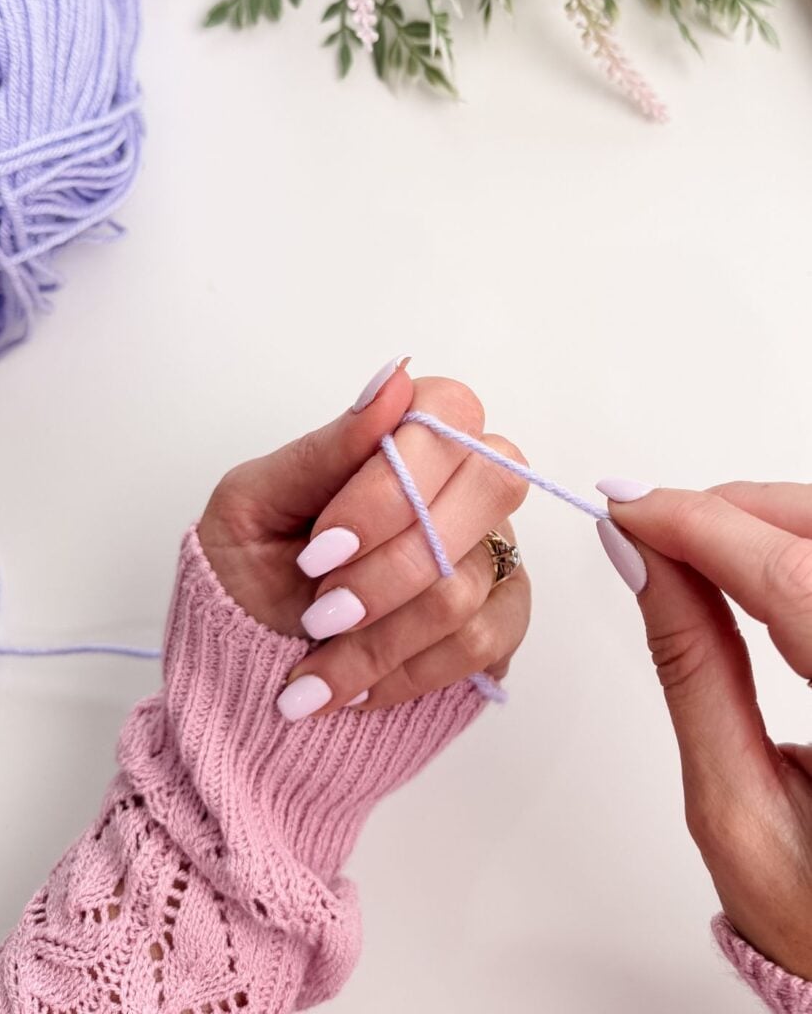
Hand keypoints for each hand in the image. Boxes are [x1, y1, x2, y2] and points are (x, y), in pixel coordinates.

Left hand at [198, 358, 531, 717]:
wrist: (252, 659)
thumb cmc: (250, 570)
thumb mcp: (256, 503)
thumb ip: (326, 448)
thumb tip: (395, 377)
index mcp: (403, 438)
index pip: (449, 415)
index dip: (393, 485)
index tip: (323, 546)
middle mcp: (461, 485)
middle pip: (488, 490)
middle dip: (388, 571)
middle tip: (321, 611)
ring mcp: (490, 550)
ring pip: (464, 586)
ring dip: (376, 639)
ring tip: (317, 659)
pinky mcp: (500, 617)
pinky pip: (484, 642)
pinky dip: (408, 674)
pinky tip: (358, 686)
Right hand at [597, 478, 811, 979]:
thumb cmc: (811, 916)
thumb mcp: (731, 800)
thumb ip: (691, 667)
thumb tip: (642, 565)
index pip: (792, 582)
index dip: (701, 528)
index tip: (630, 509)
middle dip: (727, 511)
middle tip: (645, 522)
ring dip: (755, 524)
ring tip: (682, 544)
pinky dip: (784, 550)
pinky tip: (740, 560)